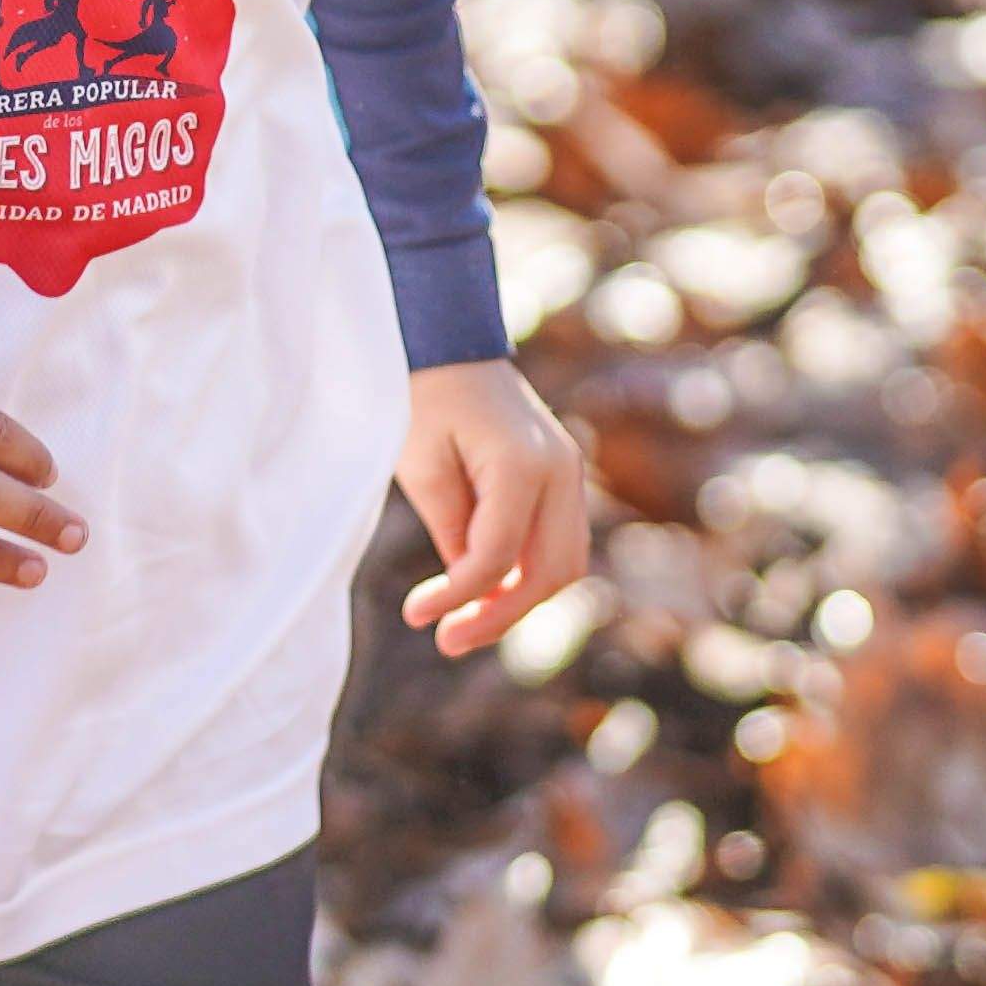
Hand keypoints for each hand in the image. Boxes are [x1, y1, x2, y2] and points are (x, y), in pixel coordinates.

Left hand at [394, 359, 591, 658]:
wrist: (452, 345)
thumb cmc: (424, 398)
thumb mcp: (421, 465)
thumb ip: (450, 529)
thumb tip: (469, 586)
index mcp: (521, 462)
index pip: (498, 555)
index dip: (458, 596)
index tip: (415, 616)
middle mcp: (560, 470)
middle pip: (550, 571)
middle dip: (501, 616)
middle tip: (448, 641)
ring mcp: (570, 473)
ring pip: (565, 564)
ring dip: (521, 601)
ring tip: (465, 625)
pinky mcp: (564, 478)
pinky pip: (559, 543)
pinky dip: (529, 574)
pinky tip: (486, 592)